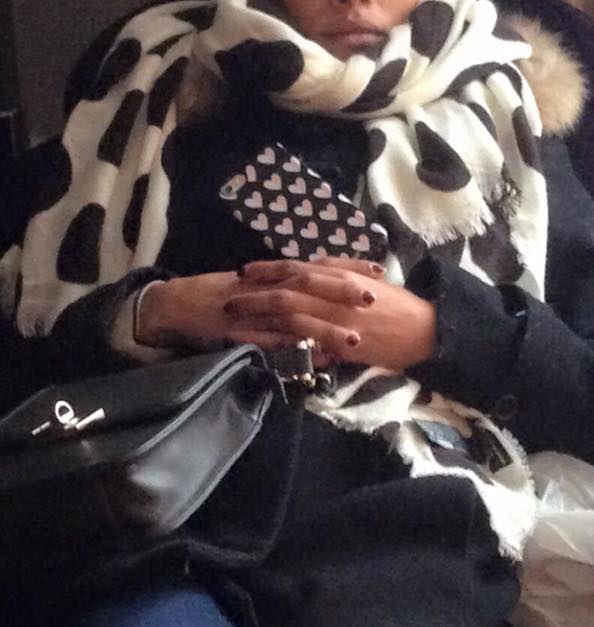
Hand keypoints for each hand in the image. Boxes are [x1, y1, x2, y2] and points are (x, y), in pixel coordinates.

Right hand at [134, 259, 386, 353]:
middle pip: (311, 285)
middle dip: (343, 292)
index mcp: (276, 274)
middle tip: (374, 299)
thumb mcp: (260, 284)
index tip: (379, 271)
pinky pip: (272, 344)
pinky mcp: (242, 333)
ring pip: (296, 317)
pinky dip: (295, 351)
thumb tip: (325, 290)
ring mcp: (256, 311)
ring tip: (354, 340)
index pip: (319, 266)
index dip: (349, 267)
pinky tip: (316, 361)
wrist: (180, 303)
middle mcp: (269, 287)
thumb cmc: (224, 294)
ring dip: (325, 328)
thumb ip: (290, 287)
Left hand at [227, 258, 436, 368]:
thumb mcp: (368, 278)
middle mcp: (335, 294)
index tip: (244, 271)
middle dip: (255, 293)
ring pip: (289, 315)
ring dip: (258, 318)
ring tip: (233, 323)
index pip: (297, 268)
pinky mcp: (341, 344)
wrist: (424, 331)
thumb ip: (339, 269)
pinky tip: (258, 347)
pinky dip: (279, 344)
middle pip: (286, 290)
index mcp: (341, 276)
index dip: (268, 269)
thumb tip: (310, 264)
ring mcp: (337, 319)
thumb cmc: (398, 305)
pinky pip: (305, 343)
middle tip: (228, 297)